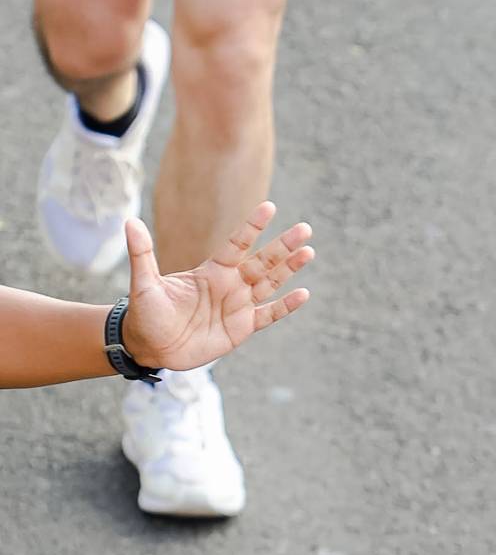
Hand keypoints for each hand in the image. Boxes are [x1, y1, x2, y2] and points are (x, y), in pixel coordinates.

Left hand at [120, 204, 312, 373]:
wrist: (150, 347)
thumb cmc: (145, 313)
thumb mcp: (143, 283)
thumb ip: (142, 253)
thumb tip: (129, 221)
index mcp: (211, 271)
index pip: (237, 244)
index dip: (252, 227)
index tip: (269, 207)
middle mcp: (229, 284)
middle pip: (263, 261)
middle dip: (284, 246)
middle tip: (305, 229)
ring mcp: (237, 306)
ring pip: (270, 284)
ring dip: (290, 269)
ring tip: (309, 252)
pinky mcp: (241, 328)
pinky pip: (268, 315)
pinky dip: (286, 306)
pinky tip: (303, 294)